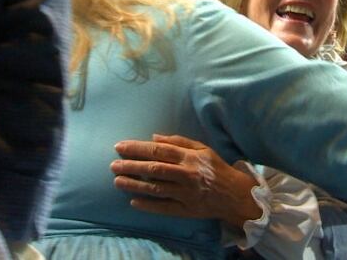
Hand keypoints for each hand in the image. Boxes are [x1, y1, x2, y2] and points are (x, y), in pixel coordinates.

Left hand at [111, 134, 261, 227]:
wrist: (234, 194)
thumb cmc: (216, 168)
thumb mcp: (202, 149)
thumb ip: (179, 141)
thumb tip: (154, 137)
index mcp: (189, 157)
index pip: (159, 150)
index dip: (138, 148)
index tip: (120, 147)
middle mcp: (186, 174)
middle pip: (154, 169)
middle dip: (131, 166)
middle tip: (113, 165)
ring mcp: (186, 193)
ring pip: (156, 188)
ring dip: (135, 185)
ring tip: (117, 181)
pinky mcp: (186, 209)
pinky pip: (164, 207)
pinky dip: (148, 205)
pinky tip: (133, 202)